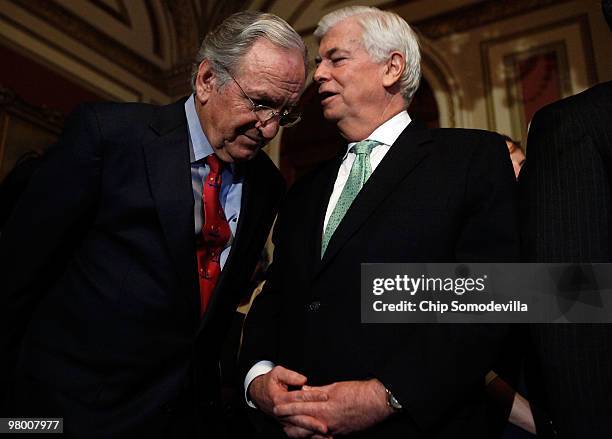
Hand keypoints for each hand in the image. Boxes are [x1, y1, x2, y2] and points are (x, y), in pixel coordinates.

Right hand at [248, 365, 329, 436]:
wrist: (259, 394)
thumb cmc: (270, 382)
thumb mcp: (277, 373)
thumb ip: (290, 375)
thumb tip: (303, 380)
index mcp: (279, 398)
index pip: (298, 397)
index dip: (312, 396)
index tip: (326, 396)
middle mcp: (281, 412)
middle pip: (299, 418)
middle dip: (313, 423)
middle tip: (325, 427)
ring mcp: (283, 420)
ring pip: (299, 428)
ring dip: (312, 433)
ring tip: (325, 437)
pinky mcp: (286, 425)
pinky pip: (297, 433)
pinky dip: (307, 436)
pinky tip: (319, 438)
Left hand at [274, 379, 394, 435]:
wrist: (377, 403)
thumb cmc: (358, 392)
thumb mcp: (335, 387)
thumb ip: (318, 391)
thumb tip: (305, 390)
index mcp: (324, 406)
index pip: (300, 407)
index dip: (287, 407)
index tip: (276, 407)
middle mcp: (326, 421)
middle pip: (302, 425)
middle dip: (289, 423)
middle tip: (279, 420)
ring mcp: (334, 429)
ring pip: (311, 434)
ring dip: (300, 432)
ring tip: (290, 430)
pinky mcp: (341, 434)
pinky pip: (323, 437)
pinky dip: (314, 436)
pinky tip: (310, 435)